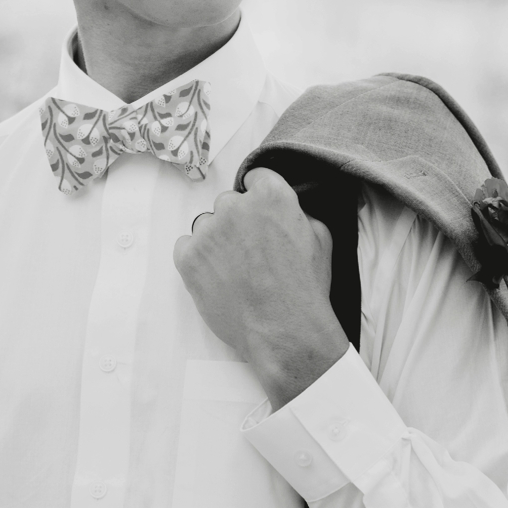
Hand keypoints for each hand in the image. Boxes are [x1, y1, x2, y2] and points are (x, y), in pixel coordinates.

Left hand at [174, 169, 346, 406]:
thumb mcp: (321, 240)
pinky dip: (198, 258)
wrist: (284, 330)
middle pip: (228, 202)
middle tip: (252, 250)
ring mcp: (208, 231)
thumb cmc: (305, 289)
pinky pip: (186, 246)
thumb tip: (285, 210)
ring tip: (237, 268)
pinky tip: (219, 276)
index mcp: (272, 196)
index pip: (256, 177)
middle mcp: (235, 207)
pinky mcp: (188, 256)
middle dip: (238, 221)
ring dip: (218, 239)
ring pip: (206, 224)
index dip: (260, 196)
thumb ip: (298, 213)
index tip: (260, 211)